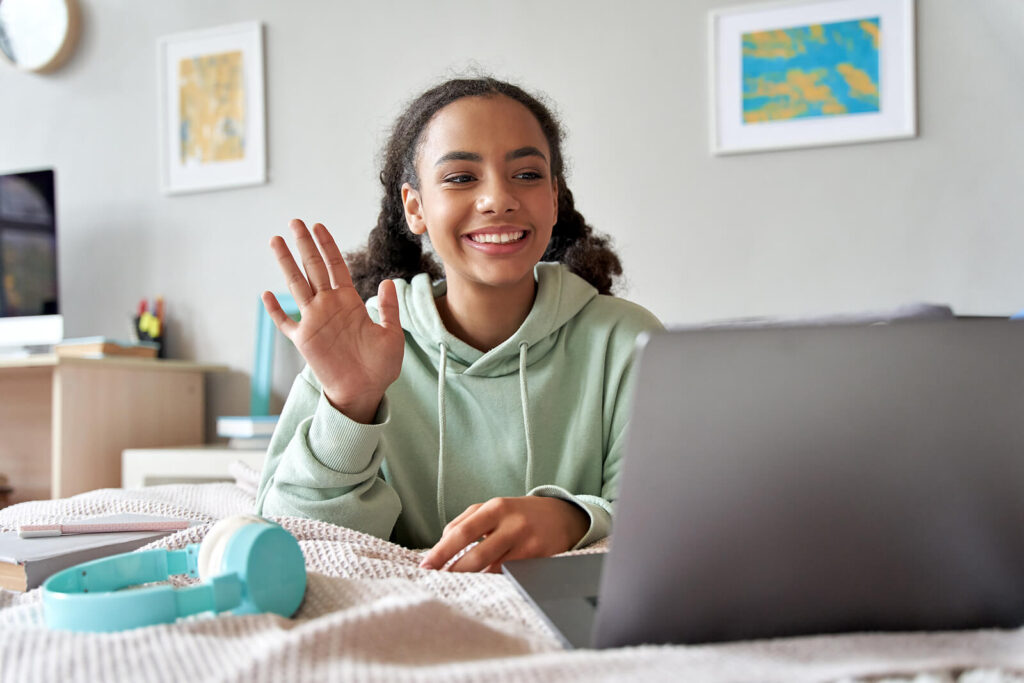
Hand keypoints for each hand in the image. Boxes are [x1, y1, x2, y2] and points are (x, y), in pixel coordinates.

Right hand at [264, 219, 403, 422]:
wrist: (365, 391)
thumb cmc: (380, 366)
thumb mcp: (392, 334)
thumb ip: (388, 309)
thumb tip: (389, 282)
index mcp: (349, 302)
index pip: (335, 266)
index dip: (327, 246)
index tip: (318, 226)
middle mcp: (329, 306)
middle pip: (313, 268)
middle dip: (304, 244)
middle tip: (294, 222)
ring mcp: (314, 321)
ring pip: (297, 285)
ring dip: (287, 263)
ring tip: (276, 241)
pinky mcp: (303, 340)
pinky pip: (285, 322)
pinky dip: (276, 310)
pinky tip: (267, 295)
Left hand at [418, 496, 589, 572]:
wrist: (562, 516)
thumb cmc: (519, 514)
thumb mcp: (494, 508)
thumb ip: (466, 521)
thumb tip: (441, 544)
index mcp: (496, 507)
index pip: (462, 531)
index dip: (441, 551)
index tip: (426, 565)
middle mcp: (512, 524)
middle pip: (476, 554)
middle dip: (453, 571)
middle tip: (436, 581)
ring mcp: (527, 543)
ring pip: (493, 569)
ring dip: (472, 579)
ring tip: (454, 584)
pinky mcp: (539, 559)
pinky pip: (510, 575)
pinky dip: (493, 581)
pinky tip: (482, 585)